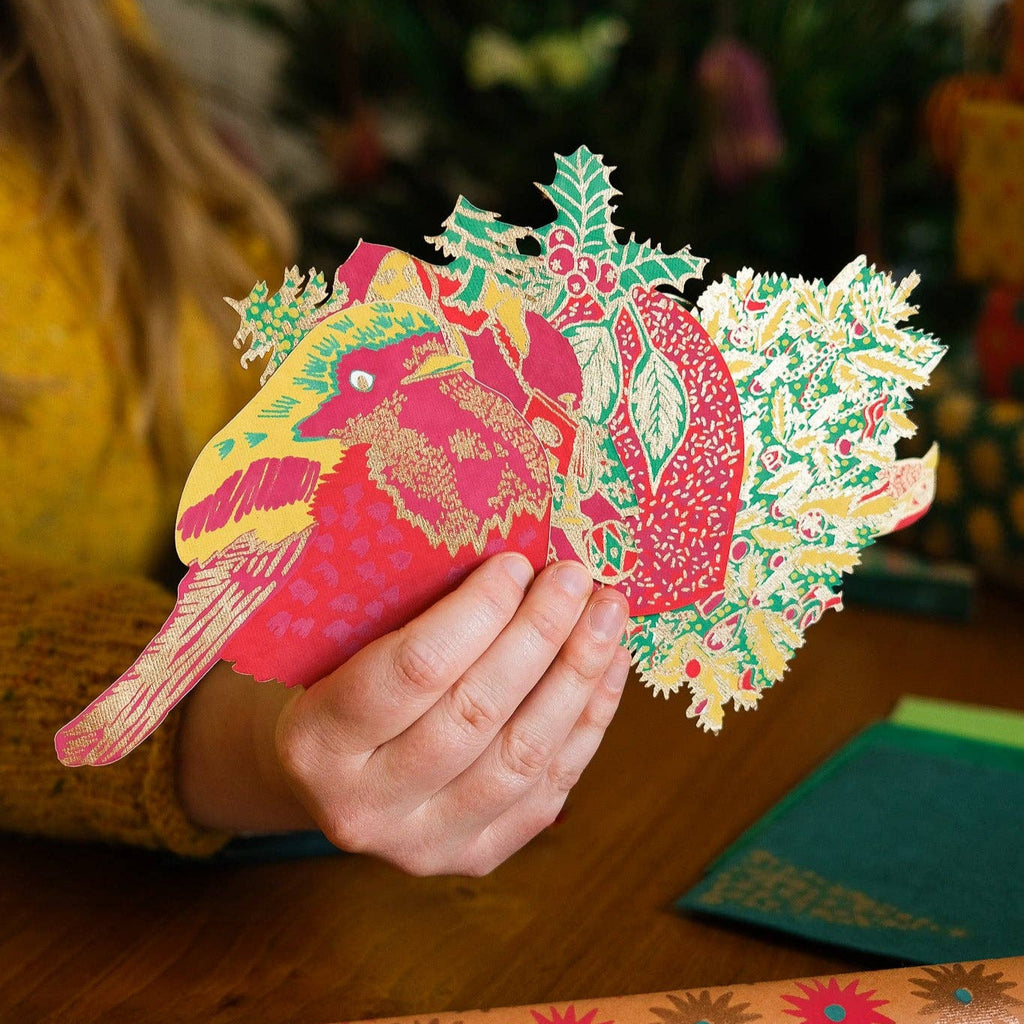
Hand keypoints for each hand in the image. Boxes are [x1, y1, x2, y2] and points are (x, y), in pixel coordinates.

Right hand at [178, 554, 630, 875]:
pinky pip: (550, 788)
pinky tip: (607, 666)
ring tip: (607, 615)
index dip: (476, 613)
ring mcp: (424, 844)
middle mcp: (366, 806)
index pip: (413, 671)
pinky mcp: (476, 857)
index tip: (518, 563)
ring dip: (577, 677)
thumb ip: (412, 613)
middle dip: (538, 636)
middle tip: (576, 577)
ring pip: (523, 757)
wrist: (333, 776)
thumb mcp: (346, 643)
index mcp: (318, 741)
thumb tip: (515, 558)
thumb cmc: (340, 683)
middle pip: (476, 715)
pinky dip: (588, 720)